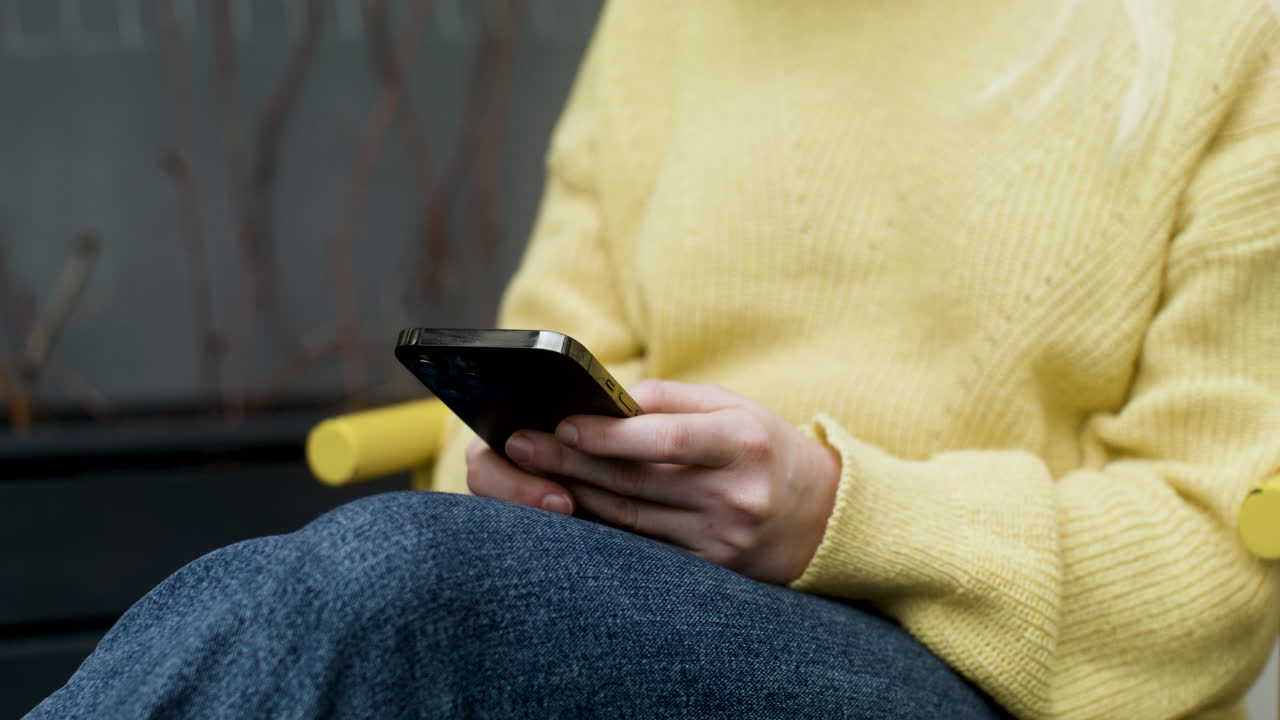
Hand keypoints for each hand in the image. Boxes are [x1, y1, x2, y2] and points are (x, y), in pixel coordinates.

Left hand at [466, 380, 840, 584]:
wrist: (822, 515)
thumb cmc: (764, 446)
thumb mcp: (733, 406)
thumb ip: (670, 399)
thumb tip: (604, 398)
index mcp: (743, 443)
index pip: (668, 440)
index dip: (611, 435)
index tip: (562, 424)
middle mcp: (735, 496)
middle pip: (638, 480)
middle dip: (571, 461)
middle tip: (520, 443)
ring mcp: (722, 540)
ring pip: (631, 518)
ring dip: (575, 493)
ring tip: (532, 470)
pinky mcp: (710, 570)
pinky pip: (643, 547)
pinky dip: (601, 527)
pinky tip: (568, 507)